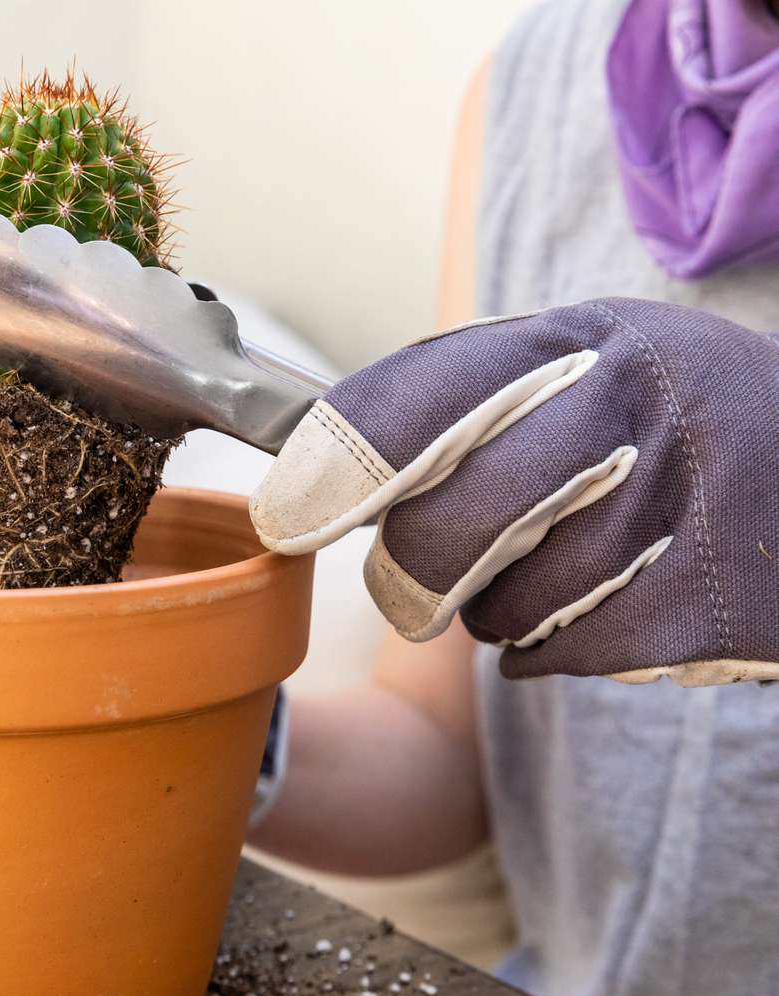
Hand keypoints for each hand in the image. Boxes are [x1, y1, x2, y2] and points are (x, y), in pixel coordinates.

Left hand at [250, 298, 778, 685]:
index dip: (342, 460)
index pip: (426, 393)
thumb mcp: (586, 368)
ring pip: (505, 600)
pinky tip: (604, 600)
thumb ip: (463, 400)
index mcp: (582, 335)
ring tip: (552, 570)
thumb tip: (314, 470)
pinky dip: (558, 644)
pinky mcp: (716, 595)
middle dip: (411, 570)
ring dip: (497, 610)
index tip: (288, 514)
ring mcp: (684, 498)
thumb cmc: (669, 427)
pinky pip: (568, 651)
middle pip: (455, 517)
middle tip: (409, 588)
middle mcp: (636, 399)